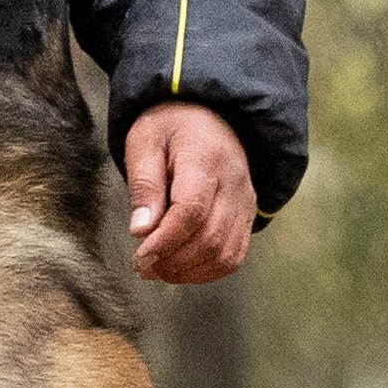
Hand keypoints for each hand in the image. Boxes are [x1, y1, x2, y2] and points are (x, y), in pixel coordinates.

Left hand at [122, 103, 253, 284]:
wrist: (208, 116)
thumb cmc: (170, 128)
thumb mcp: (145, 143)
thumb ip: (144, 185)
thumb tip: (141, 230)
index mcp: (206, 158)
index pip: (192, 210)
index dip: (166, 240)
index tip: (140, 254)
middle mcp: (234, 183)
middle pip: (210, 238)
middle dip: (172, 261)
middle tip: (141, 265)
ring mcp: (245, 202)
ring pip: (224, 254)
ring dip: (188, 272)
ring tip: (157, 269)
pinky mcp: (247, 217)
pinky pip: (233, 257)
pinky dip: (205, 271)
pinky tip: (179, 268)